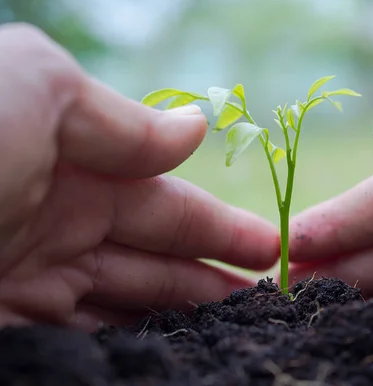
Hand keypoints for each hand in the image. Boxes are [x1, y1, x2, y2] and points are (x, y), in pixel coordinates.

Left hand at [0, 24, 278, 330]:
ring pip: (124, 311)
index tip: (270, 250)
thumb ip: (121, 118)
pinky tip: (176, 358)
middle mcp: (51, 226)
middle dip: (212, 282)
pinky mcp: (6, 340)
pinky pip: (86, 348)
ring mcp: (24, 288)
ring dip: (180, 323)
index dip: (219, 227)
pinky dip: (133, 354)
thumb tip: (196, 129)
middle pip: (153, 262)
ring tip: (239, 336)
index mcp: (66, 164)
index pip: (163, 202)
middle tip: (269, 306)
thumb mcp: (36, 90)